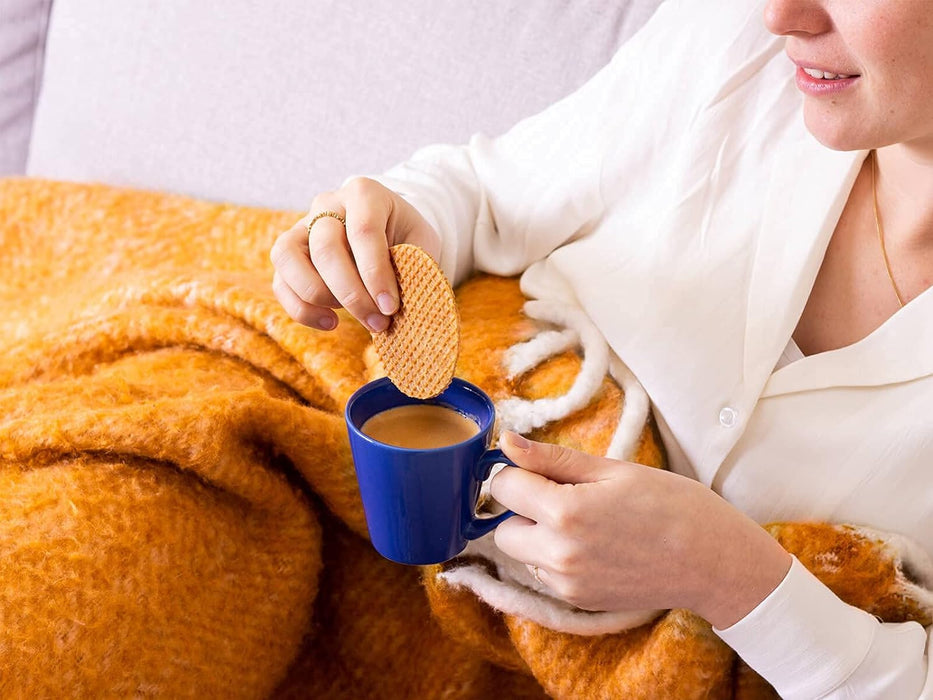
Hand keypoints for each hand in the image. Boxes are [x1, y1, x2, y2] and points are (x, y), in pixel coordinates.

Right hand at [269, 177, 440, 331]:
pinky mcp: (288, 254)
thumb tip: (403, 303)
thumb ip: (415, 266)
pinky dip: (301, 309)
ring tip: (349, 317)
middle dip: (351, 293)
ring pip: (288, 257)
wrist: (387, 230)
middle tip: (377, 321)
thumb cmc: (406, 238)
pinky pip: (280, 282)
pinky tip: (331, 322)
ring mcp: (301, 226)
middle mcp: (327, 204)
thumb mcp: (422, 243)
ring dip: (318, 296)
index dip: (375, 273)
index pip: (363, 231)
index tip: (390, 307)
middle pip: (325, 247)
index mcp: (364, 193)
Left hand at [489, 432, 791, 628]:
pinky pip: (543, 573)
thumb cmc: (671, 504)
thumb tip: (506, 442)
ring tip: (583, 520)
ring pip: (521, 552)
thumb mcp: (612, 469)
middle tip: (561, 494)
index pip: (503, 486)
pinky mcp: (577, 601)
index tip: (540, 469)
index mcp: (565, 512)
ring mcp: (566, 583)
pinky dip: (554, 557)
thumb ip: (552, 458)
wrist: (714, 561)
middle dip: (521, 508)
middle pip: (502, 527)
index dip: (518, 471)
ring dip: (536, 534)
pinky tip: (592, 544)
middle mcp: (558, 554)